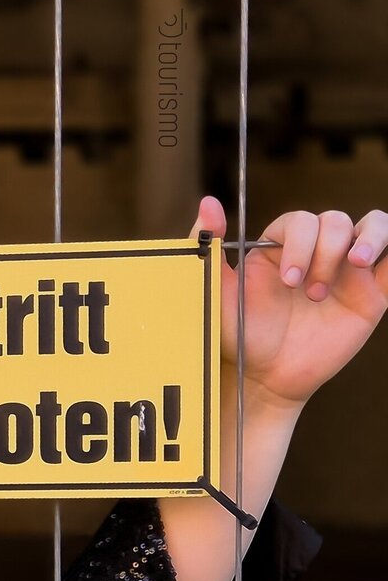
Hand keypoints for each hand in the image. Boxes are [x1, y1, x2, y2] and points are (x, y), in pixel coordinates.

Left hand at [189, 195, 387, 410]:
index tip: (288, 281)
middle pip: (335, 221)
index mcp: (280, 246)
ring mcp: (346, 270)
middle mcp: (316, 251)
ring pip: (372, 225)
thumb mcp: (216, 293)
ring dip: (368, 238)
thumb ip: (209, 248)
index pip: (300, 220)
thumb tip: (209, 202)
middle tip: (308, 292)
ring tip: (355, 264)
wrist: (266, 378)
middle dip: (324, 251)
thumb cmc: (240, 336)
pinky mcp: (372, 292)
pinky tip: (374, 264)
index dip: (299, 243)